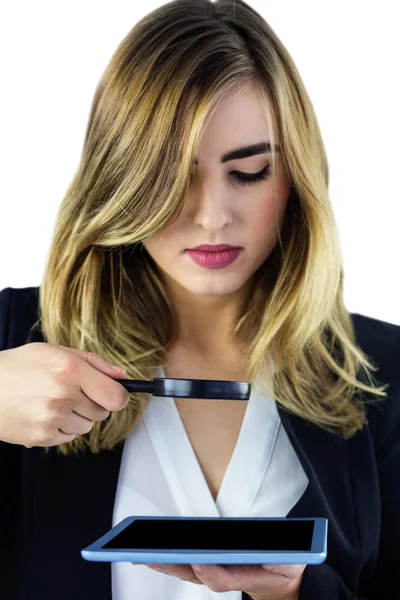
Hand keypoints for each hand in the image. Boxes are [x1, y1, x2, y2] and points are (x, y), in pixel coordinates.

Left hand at [132, 561, 305, 598]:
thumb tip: (255, 555)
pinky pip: (188, 564)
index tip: (198, 563)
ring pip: (187, 571)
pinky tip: (155, 554)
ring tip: (144, 554)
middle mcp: (225, 576)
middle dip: (173, 565)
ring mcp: (216, 572)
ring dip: (166, 563)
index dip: (209, 571)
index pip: (221, 578)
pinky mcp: (211, 566)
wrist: (284, 576)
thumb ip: (269, 562)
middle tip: (152, 556)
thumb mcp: (284, 564)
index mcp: (244, 575)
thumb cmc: (282, 567)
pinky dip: (171, 559)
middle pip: (195, 574)